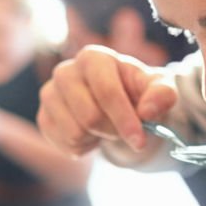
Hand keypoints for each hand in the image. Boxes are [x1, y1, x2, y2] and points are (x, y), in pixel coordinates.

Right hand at [37, 45, 176, 156]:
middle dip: (113, 131)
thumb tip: (148, 112)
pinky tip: (91, 134)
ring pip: (74, 132)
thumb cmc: (139, 93)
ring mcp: (50, 94)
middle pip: (89, 116)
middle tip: (123, 129)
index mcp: (94, 57)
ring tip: (106, 128)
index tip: (140, 141)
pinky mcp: (43, 116)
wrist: (119, 104)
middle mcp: (66, 71)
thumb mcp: (159, 90)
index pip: (106, 92)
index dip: (124, 119)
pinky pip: (63, 144)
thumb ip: (162, 95)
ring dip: (98, 139)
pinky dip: (84, 147)